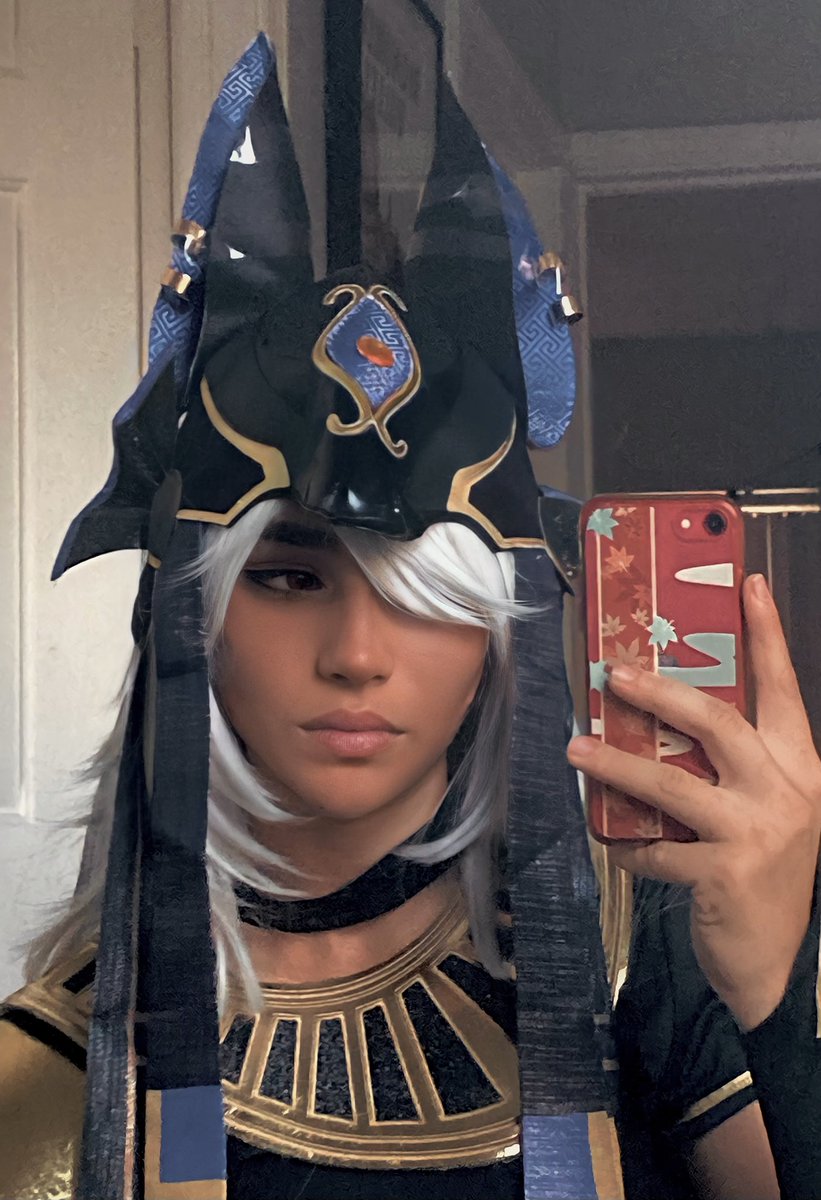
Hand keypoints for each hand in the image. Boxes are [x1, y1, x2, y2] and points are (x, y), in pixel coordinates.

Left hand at [568, 574, 820, 1029]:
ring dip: (617, 764)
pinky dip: (627, 845)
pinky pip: (655, 849)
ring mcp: (757, 833)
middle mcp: (786, 792)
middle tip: (614, 674)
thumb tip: (665, 719)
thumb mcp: (768, 812)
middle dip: (662, 693)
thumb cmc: (766, 875)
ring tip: (577, 747)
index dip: (768, 636)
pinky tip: (612, 842)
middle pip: (719, 723)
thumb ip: (733, 768)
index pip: (784, 690)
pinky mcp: (725, 874)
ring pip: (672, 784)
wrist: (780, 962)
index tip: (750, 584)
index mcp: (800, 768)